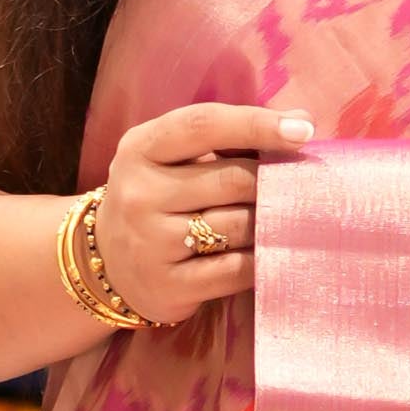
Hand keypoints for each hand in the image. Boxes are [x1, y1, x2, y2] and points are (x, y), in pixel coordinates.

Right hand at [91, 100, 314, 323]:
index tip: (303, 129)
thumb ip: (223, 140)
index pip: (205, 125)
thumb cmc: (156, 200)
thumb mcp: (169, 159)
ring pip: (239, 225)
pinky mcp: (169, 286)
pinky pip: (236, 269)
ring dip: (268, 222)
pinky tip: (268, 254)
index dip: (257, 124)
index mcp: (140, 148)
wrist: (107, 265)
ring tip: (276, 221)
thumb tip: (299, 124)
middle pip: (232, 179)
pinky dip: (261, 260)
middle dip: (271, 182)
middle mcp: (140, 193)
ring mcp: (151, 242)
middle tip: (294, 187)